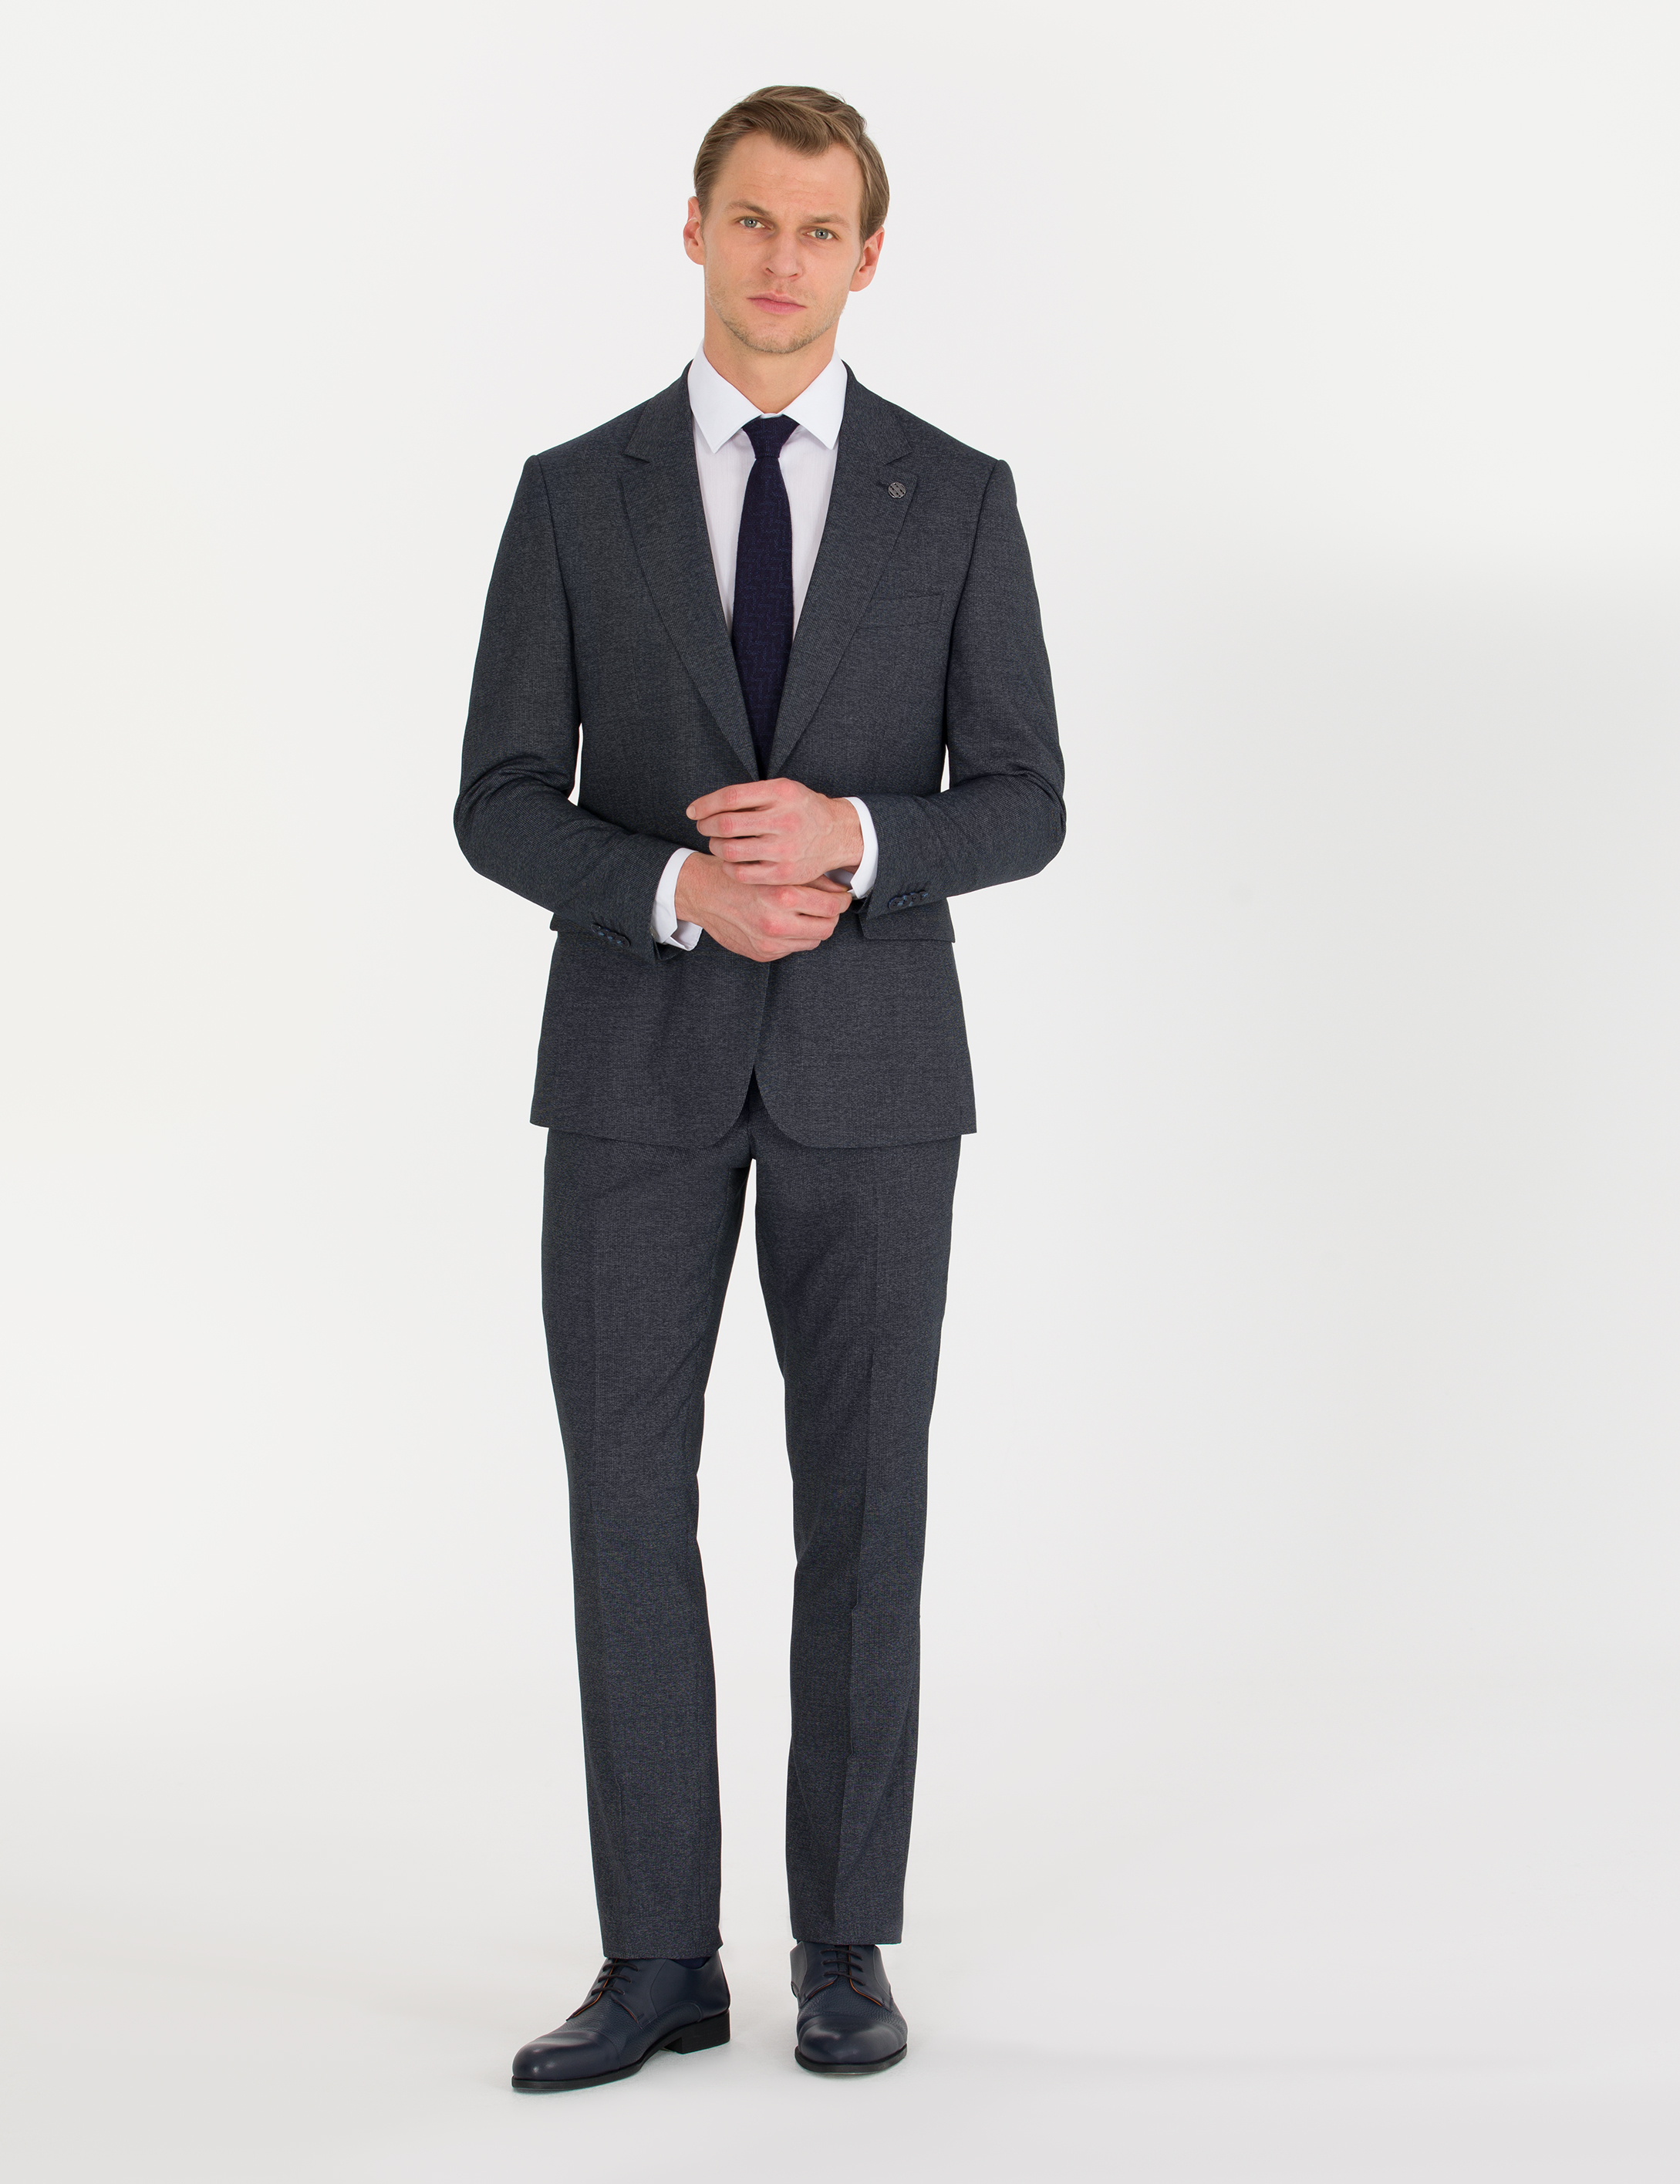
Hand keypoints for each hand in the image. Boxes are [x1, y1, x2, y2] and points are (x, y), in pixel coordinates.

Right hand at [673, 851, 851, 962]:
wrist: (704, 893)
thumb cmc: (739, 876)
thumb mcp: (775, 869)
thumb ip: (810, 879)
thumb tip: (839, 889)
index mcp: (782, 896)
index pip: (831, 907)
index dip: (842, 901)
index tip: (842, 897)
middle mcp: (776, 923)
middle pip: (827, 928)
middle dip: (832, 917)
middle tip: (829, 906)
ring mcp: (769, 943)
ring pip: (812, 941)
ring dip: (814, 928)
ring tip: (806, 914)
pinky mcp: (762, 954)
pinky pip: (792, 949)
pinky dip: (794, 937)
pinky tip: (785, 923)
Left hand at [686, 778, 863, 886]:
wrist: (837, 834)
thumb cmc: (802, 810)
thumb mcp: (782, 790)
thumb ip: (750, 795)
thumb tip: (707, 806)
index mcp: (780, 793)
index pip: (730, 797)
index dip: (705, 804)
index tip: (693, 811)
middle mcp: (784, 820)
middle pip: (726, 825)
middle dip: (706, 826)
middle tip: (704, 827)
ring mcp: (784, 849)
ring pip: (731, 851)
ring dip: (715, 846)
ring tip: (717, 843)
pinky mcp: (784, 873)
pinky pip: (743, 873)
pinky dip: (729, 867)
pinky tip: (730, 861)